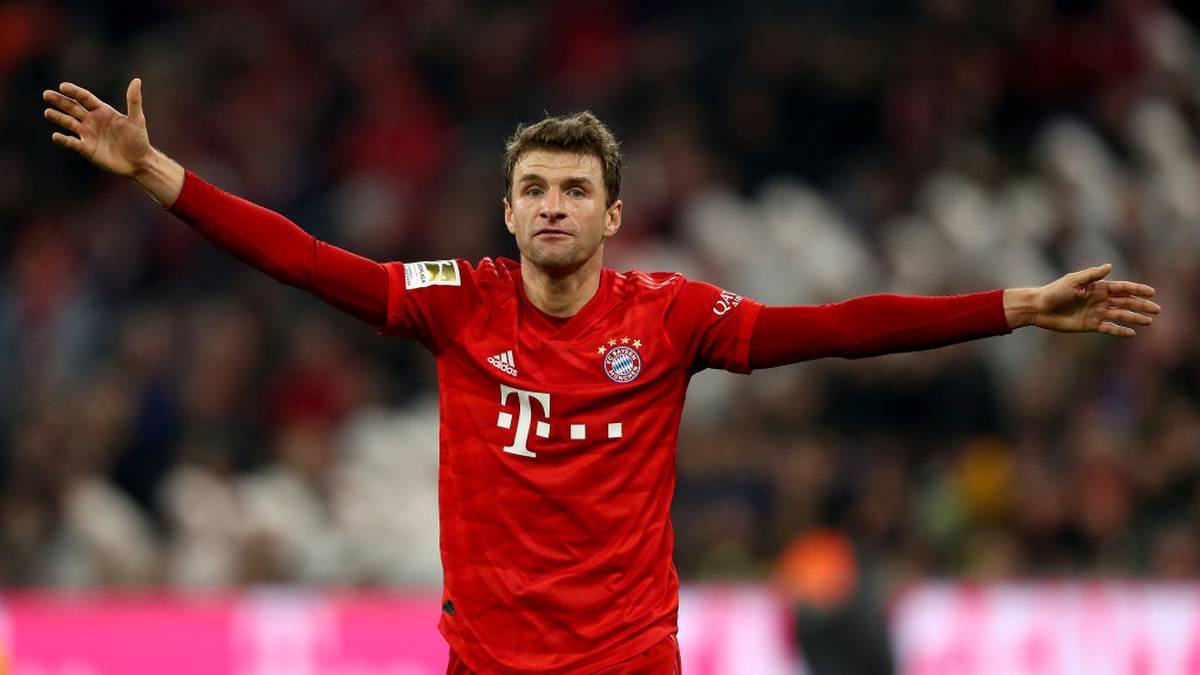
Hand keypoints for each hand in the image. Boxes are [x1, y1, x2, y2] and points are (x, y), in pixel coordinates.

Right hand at [43, 79, 149, 177]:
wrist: (139, 162)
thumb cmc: (139, 139)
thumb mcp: (136, 119)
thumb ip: (133, 100)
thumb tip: (136, 80)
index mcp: (102, 111)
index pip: (84, 98)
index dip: (74, 92)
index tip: (63, 86)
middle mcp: (92, 121)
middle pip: (72, 108)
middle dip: (60, 101)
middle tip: (46, 94)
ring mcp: (87, 134)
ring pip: (69, 123)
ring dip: (58, 117)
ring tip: (47, 112)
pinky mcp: (86, 149)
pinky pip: (71, 143)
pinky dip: (63, 140)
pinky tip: (56, 136)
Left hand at [1007, 263, 1159, 336]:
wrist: (1039, 308)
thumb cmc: (1054, 291)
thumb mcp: (1073, 280)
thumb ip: (1092, 275)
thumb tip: (1110, 266)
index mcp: (1097, 288)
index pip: (1122, 288)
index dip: (1137, 290)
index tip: (1152, 292)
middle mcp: (1099, 300)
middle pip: (1125, 303)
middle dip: (1141, 305)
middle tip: (1157, 309)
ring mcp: (1095, 313)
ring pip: (1120, 316)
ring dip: (1134, 318)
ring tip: (1149, 322)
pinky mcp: (1089, 325)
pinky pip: (1108, 328)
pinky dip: (1120, 331)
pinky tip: (1132, 333)